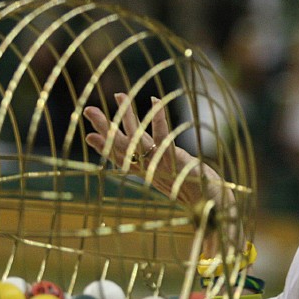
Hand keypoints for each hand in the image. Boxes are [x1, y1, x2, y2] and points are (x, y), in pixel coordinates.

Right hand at [83, 93, 213, 205]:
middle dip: (104, 128)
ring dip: (127, 115)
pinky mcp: (172, 159)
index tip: (87, 137)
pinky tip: (154, 101)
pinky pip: (162, 136)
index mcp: (147, 173)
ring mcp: (159, 164)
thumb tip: (151, 168)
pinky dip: (157, 118)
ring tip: (119, 95)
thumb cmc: (193, 191)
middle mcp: (149, 169)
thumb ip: (158, 168)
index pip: (120, 159)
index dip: (104, 148)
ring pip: (137, 137)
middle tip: (88, 110)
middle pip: (121, 146)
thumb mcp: (171, 178)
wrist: (211, 203)